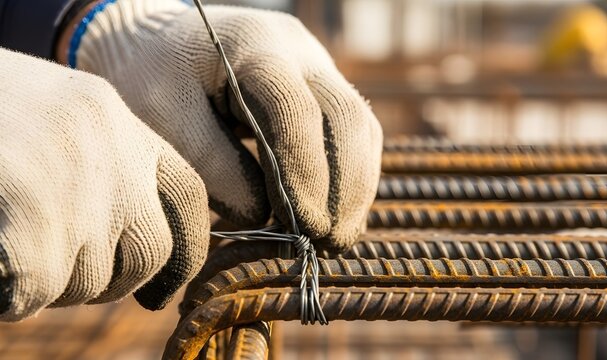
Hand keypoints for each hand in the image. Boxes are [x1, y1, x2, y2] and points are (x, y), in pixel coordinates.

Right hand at [0, 49, 208, 320]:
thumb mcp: (54, 121)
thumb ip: (97, 165)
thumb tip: (127, 237)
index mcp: (115, 119)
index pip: (187, 194)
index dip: (188, 247)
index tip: (163, 287)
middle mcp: (110, 148)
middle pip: (151, 250)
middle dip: (115, 281)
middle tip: (66, 274)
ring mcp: (76, 179)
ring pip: (93, 279)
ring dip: (56, 285)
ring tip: (17, 249)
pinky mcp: (32, 207)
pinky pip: (40, 289)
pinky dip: (15, 294)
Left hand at [67, 0, 382, 250]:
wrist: (158, 45)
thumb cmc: (151, 81)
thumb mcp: (163, 120)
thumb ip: (210, 164)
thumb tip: (260, 217)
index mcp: (254, 47)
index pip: (296, 113)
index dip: (306, 176)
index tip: (303, 230)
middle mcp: (298, 50)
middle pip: (346, 118)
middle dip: (343, 188)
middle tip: (328, 244)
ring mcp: (315, 65)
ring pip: (359, 125)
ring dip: (355, 187)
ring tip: (337, 238)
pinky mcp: (321, 87)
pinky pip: (355, 130)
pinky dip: (352, 174)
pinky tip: (338, 212)